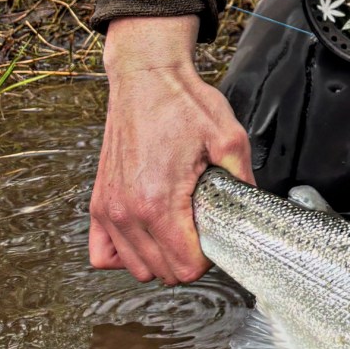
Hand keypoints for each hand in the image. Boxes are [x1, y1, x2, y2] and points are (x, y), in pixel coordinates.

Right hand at [89, 15, 253, 285]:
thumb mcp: (229, 137)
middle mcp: (127, 212)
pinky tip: (148, 233)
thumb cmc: (182, 103)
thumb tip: (250, 207)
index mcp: (159, 201)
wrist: (147, 77)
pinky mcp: (99, 202)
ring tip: (179, 226)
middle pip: (162, 271)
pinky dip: (125, 252)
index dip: (208, 256)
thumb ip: (243, 179)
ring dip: (160, 256)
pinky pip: (103, 252)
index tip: (217, 232)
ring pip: (135, 267)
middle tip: (203, 225)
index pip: (185, 266)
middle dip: (188, 256)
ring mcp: (108, 209)